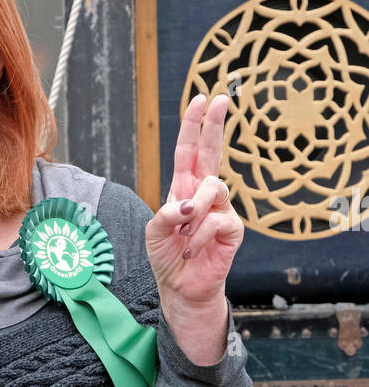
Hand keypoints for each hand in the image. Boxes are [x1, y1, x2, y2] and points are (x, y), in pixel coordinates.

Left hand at [145, 93, 243, 304]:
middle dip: (215, 125)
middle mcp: (203, 194)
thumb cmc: (167, 256)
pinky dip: (198, 236)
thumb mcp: (155, 232)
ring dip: (194, 209)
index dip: (193, 125)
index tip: (200, 98)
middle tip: (221, 98)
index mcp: (183, 188)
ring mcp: (220, 209)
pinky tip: (190, 250)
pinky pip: (216, 221)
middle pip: (211, 152)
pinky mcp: (232, 228)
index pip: (188, 151)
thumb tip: (189, 206)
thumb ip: (166, 215)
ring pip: (212, 188)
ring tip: (183, 233)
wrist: (181, 287)